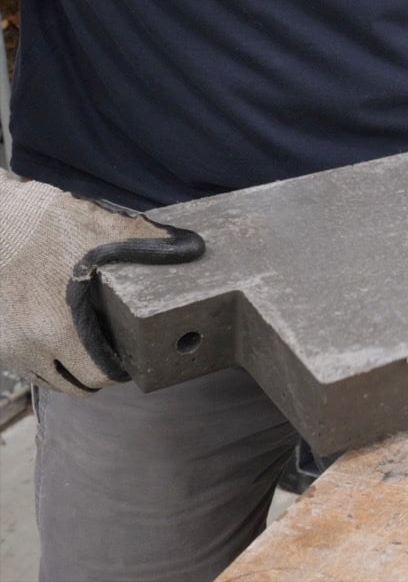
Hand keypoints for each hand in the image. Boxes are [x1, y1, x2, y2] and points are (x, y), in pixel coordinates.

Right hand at [0, 172, 204, 394]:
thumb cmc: (44, 220)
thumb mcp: (103, 226)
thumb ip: (150, 243)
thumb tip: (193, 249)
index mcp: (59, 327)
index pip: (99, 375)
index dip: (121, 369)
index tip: (133, 357)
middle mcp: (28, 345)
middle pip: (75, 384)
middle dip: (100, 373)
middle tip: (116, 353)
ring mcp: (6, 345)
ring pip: (49, 380)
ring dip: (71, 370)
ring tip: (90, 348)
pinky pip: (26, 367)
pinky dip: (46, 360)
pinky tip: (62, 339)